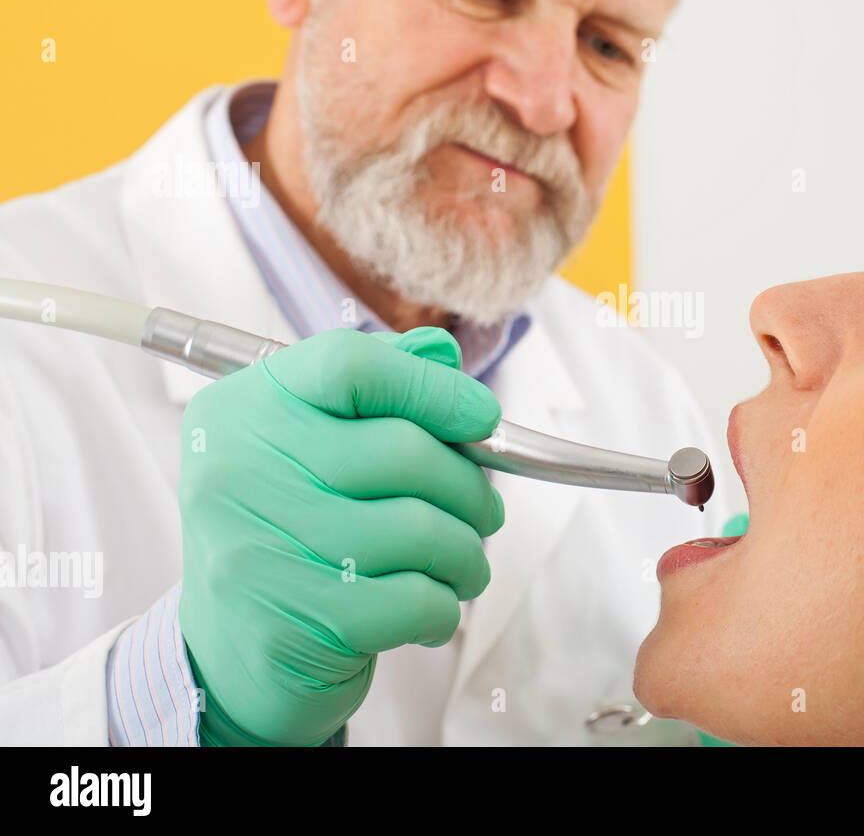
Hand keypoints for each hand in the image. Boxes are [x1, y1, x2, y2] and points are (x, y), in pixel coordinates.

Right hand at [178, 326, 502, 745]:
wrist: (228, 660)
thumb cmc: (291, 539)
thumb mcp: (313, 451)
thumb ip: (376, 392)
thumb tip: (443, 353)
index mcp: (245, 410)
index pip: (351, 365)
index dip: (432, 387)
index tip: (481, 418)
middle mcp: (238, 469)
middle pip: (403, 450)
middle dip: (469, 487)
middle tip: (485, 512)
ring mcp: (257, 548)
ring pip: (420, 529)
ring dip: (465, 552)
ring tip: (463, 565)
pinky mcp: (290, 622)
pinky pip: (415, 598)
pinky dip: (443, 605)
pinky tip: (431, 609)